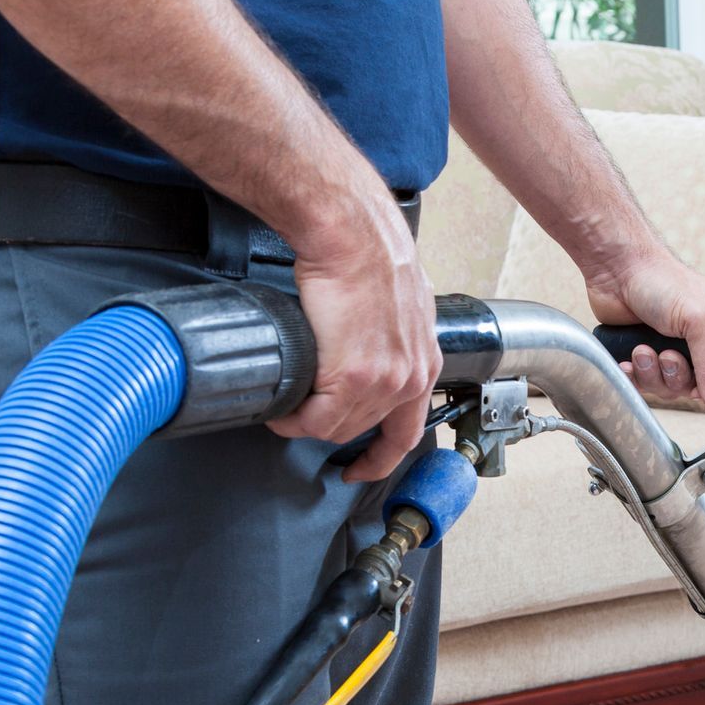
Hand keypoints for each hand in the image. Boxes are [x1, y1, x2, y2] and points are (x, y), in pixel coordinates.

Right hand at [270, 187, 441, 482]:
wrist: (354, 236)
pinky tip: (280, 410)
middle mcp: (410, 378)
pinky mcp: (353, 378)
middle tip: (301, 416)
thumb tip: (364, 346)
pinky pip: (316, 419)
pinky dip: (293, 420)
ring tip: (285, 408)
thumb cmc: (370, 255)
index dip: (381, 458)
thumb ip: (390, 336)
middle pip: (362, 430)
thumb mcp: (400, 305)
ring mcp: (384, 382)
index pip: (407, 432)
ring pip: (336, 427)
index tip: (362, 468)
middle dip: (328, 429)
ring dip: (306, 423)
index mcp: (425, 363)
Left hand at [586, 248, 704, 410]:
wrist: (617, 270)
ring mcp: (671, 352)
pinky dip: (636, 376)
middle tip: (668, 355)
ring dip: (654, 374)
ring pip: (670, 389)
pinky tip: (629, 358)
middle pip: (699, 389)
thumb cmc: (664, 281)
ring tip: (643, 349)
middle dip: (678, 377)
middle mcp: (701, 344)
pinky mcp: (645, 358)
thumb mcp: (702, 320)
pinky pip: (645, 386)